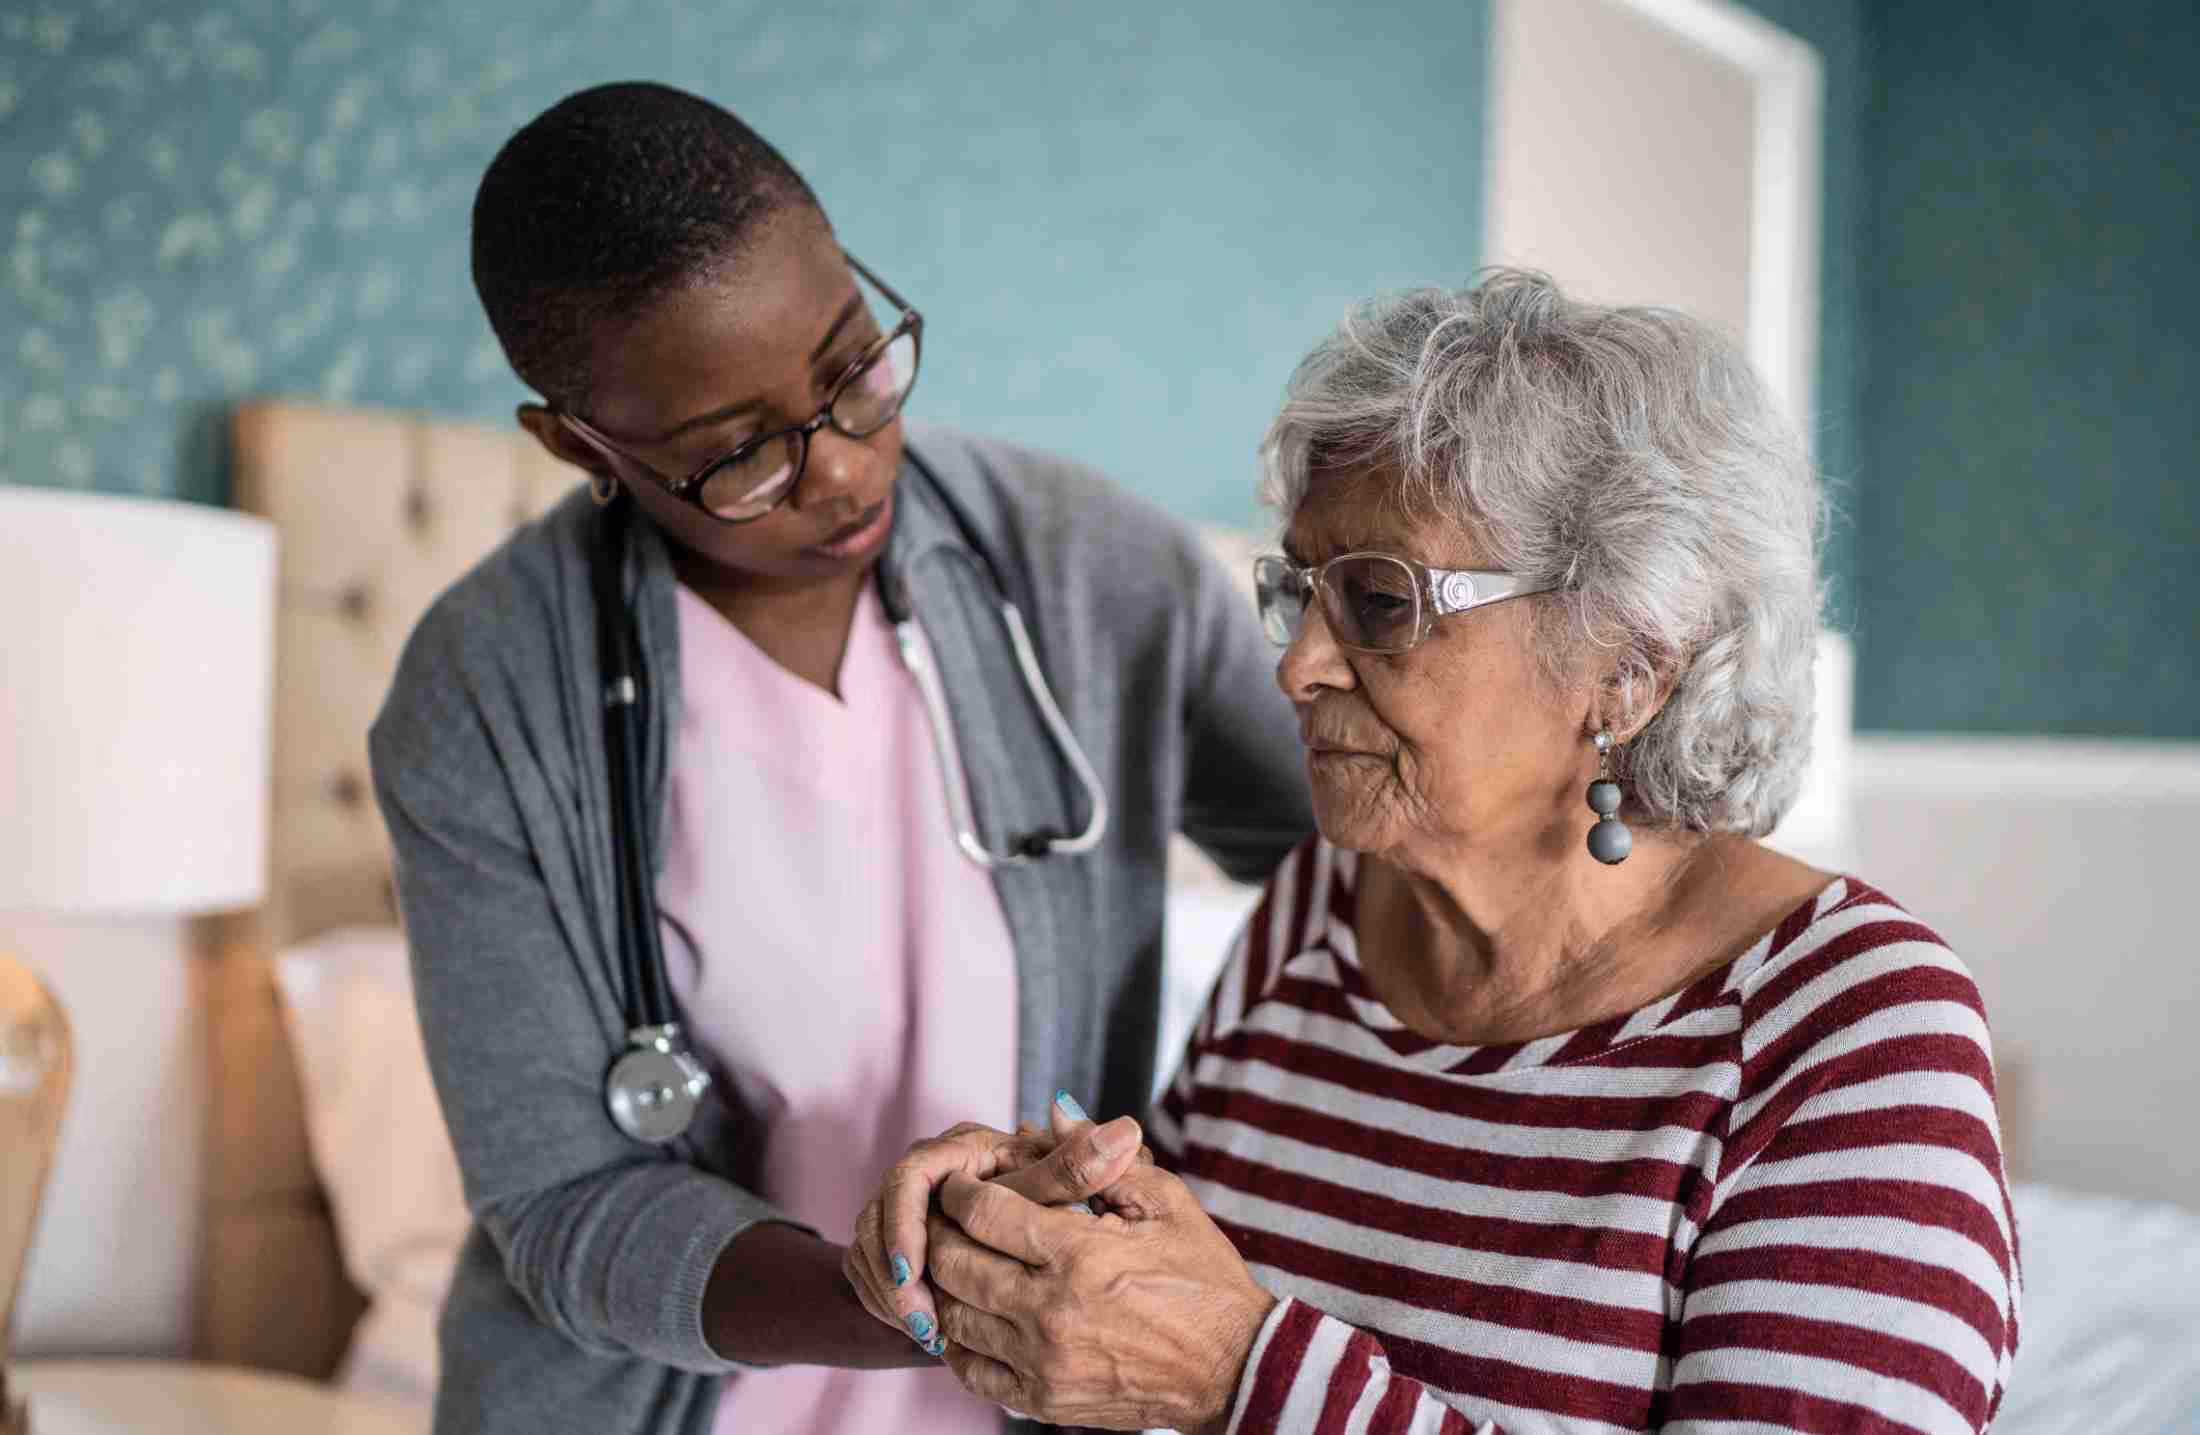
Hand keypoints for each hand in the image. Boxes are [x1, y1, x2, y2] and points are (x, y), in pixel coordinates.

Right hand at [841, 1106, 1143, 1356]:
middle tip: (923, 1320)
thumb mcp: (1069, 1191)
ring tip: (928, 1333)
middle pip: (881, 1216)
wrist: (1036, 1244)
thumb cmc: (1057, 1208)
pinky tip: (924, 1333)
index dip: (905, 1225)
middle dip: (896, 1273)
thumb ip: (1085, 1168)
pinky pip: (870, 1272)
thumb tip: (1123, 1132)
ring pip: (870, 1248)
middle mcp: (927, 1171)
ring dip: (893, 1295)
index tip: (915, 1271)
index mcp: (963, 1148)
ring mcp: (903, 1206)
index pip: (911, 1176)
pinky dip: (890, 1304)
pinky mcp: (891, 1240)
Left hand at [926, 1158, 1277, 1430]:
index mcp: (1080, 1254)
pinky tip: (973, 1319)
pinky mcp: (1045, 1401)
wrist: (1234, 1368)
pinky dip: (960, 1344)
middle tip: (942, 1216)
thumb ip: (1100, 1159)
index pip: (985, 1212)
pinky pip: (973, 1373)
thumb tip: (1053, 1112)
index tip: (960, 1182)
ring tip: (955, 1262)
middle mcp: (1052, 1311)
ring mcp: (1044, 1362)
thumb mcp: (1165, 1203)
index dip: (961, 1190)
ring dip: (945, 1286)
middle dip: (939, 1231)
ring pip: (955, 1317)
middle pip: (955, 1263)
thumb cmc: (1203, 1278)